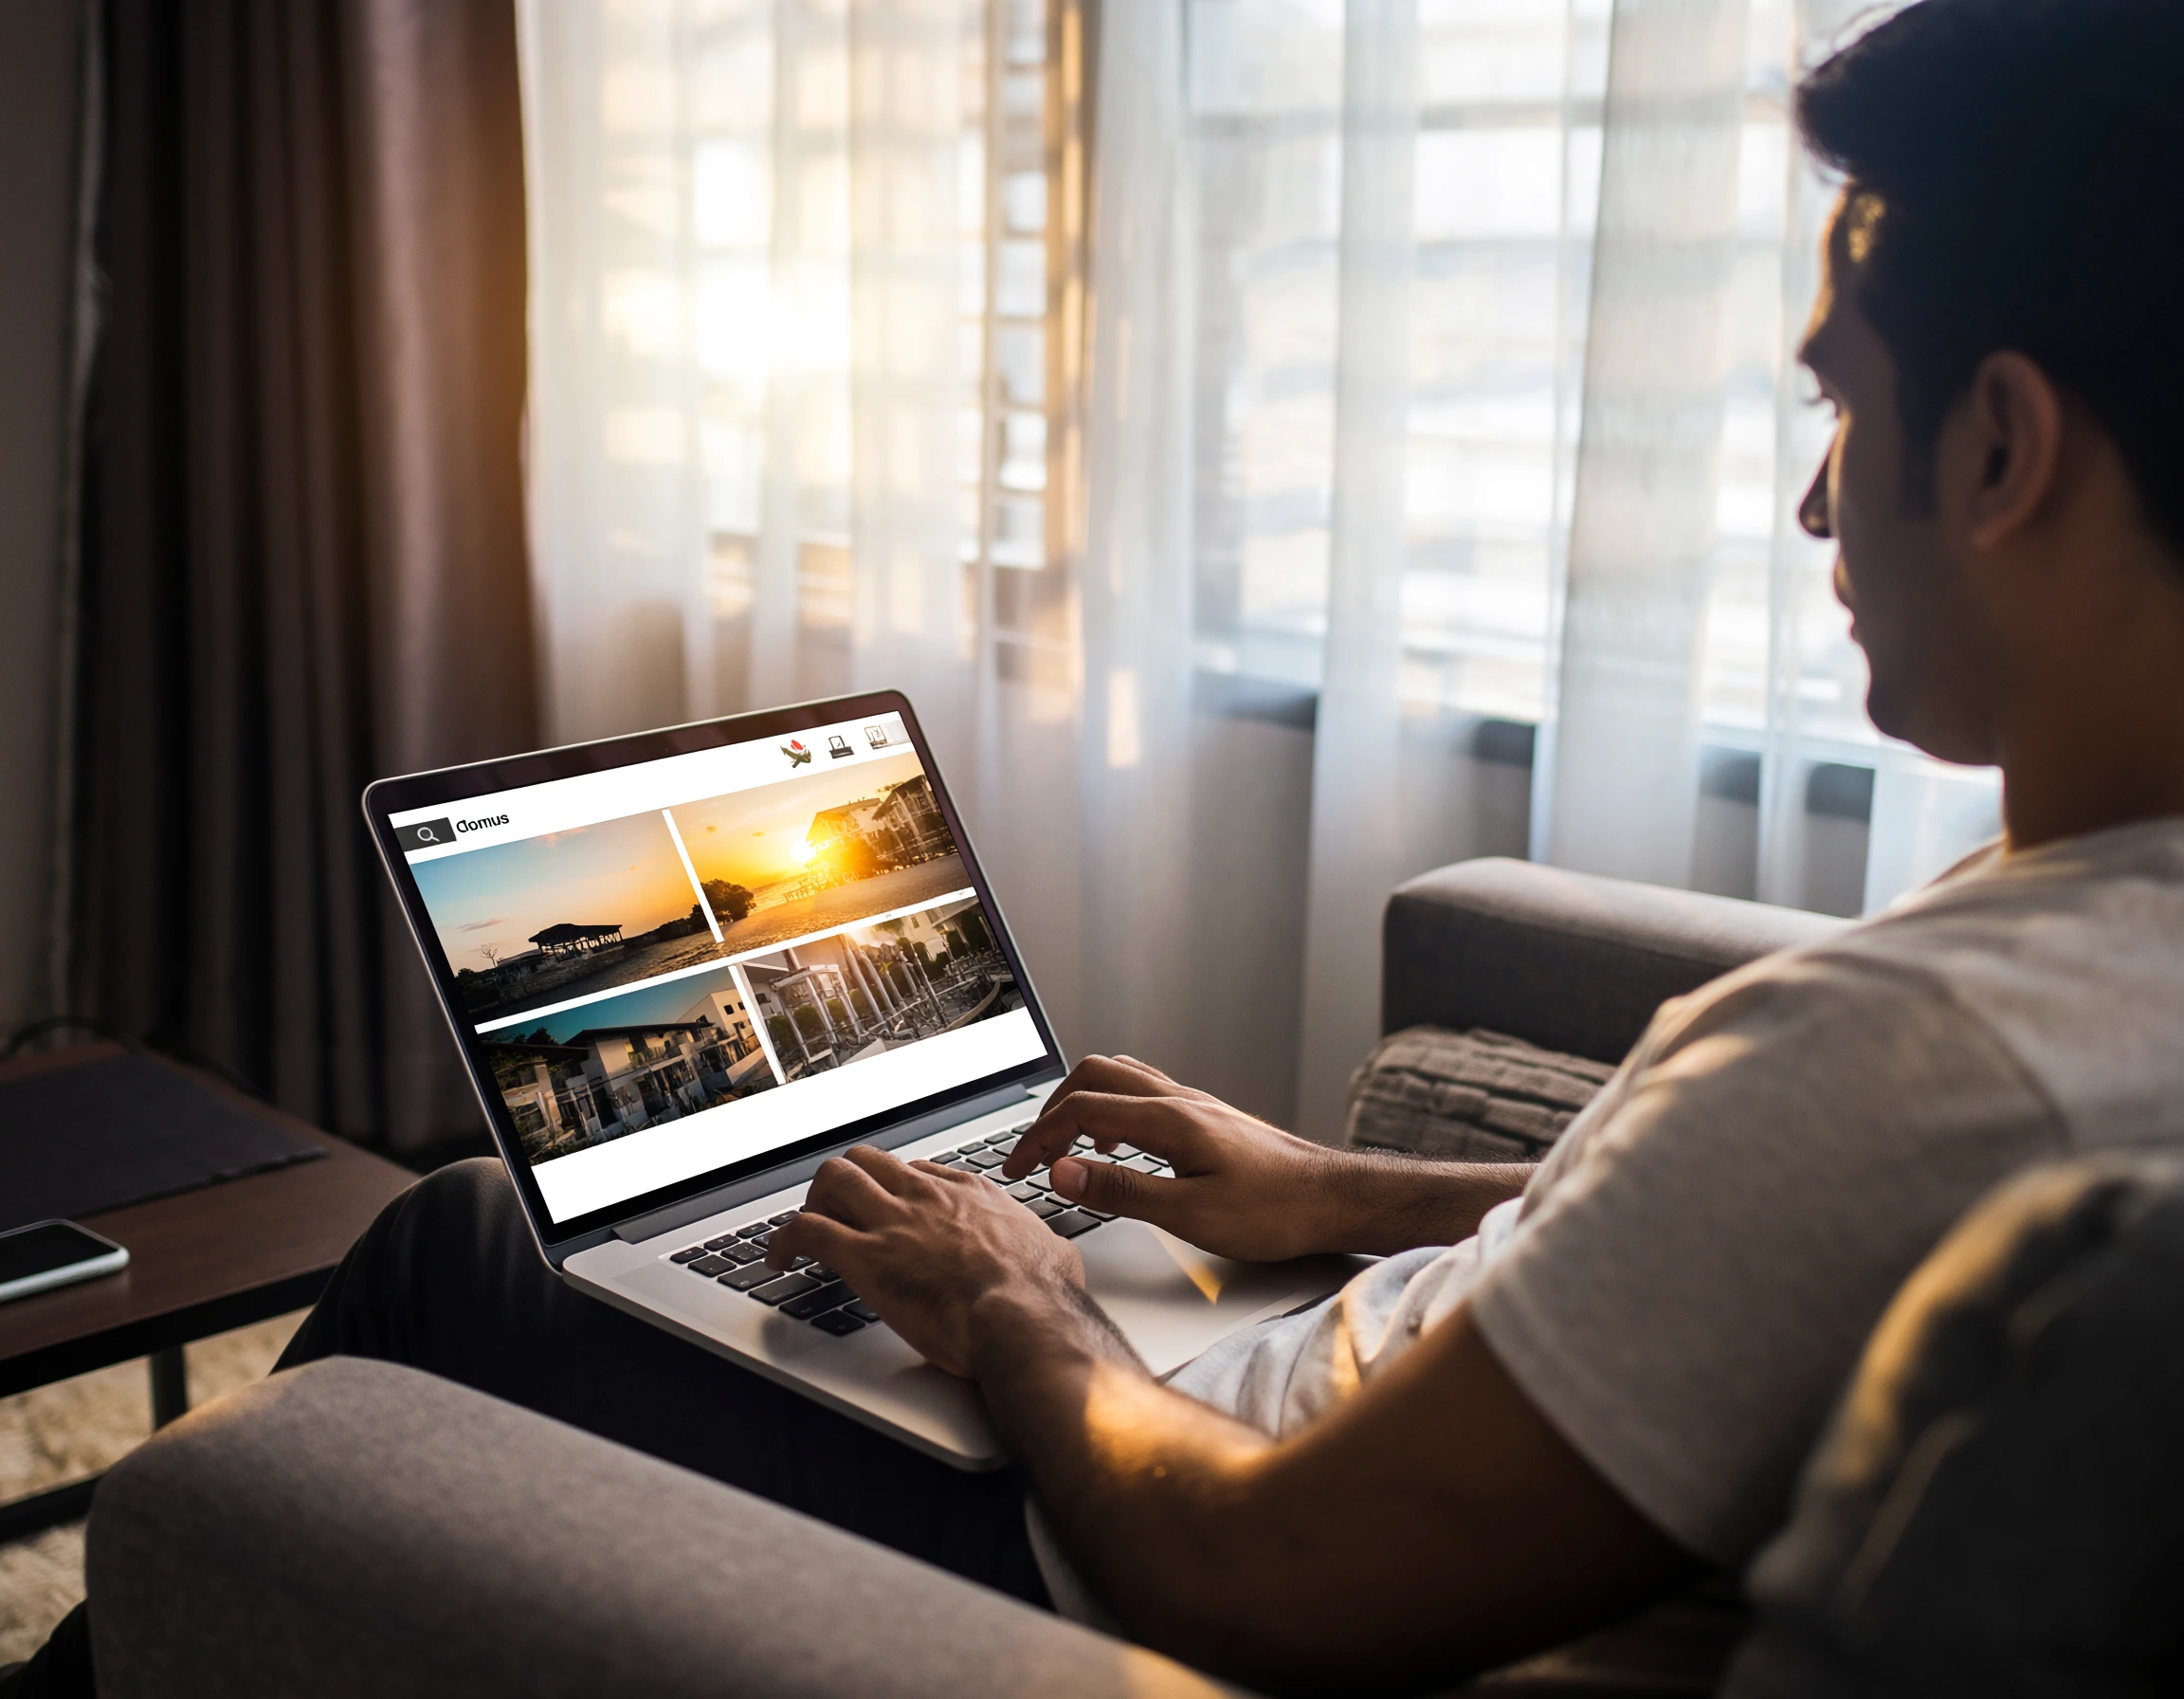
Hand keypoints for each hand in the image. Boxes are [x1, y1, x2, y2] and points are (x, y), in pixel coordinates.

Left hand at [764, 1146, 1093, 1378]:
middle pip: (867, 1160)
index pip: (918, 1171)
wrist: (1024, 1317)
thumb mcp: (1053, 1254)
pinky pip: (807, 1230)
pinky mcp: (864, 1257)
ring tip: (805, 1227)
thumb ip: (1042, 1248)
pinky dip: (783, 1240)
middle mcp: (925, 1197)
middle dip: (845, 1181)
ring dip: (812, 1200)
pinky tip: (778, 1258)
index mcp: (968, 1194)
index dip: (895, 1188)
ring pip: (832, 1178)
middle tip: (837, 1211)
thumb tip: (1054, 1257)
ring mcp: (892, 1222)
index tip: (888, 1207)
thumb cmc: (1043, 1294)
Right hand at [1001, 1055, 1350, 1262]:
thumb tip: (1062, 1171)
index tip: (1017, 1168)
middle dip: (1051, 1111)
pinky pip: (1144, 1093)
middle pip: (1093, 1076)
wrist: (1334, 1199)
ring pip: (1120, 1078)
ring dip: (1081, 1104)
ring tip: (1066, 1146)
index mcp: (1169, 1119)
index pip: (1080, 1109)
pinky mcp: (1207, 1118)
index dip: (1038, 1137)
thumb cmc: (1275, 1211)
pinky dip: (1112, 1109)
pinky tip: (1118, 1143)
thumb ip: (1121, 1190)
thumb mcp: (1189, 1215)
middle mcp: (1179, 1100)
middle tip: (1032, 1154)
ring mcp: (1195, 1105)